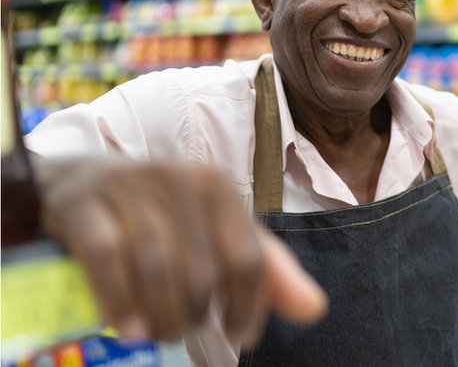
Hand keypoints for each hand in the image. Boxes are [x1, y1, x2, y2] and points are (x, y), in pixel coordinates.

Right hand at [37, 157, 326, 344]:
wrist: (82, 180)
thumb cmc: (164, 215)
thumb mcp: (221, 233)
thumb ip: (269, 270)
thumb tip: (315, 309)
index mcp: (220, 188)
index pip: (249, 260)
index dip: (248, 308)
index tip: (240, 336)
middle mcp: (181, 180)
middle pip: (202, 273)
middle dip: (195, 318)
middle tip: (183, 333)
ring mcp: (131, 190)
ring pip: (158, 271)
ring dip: (160, 317)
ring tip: (158, 334)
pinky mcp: (86, 206)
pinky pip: (109, 263)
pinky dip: (119, 304)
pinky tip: (128, 328)